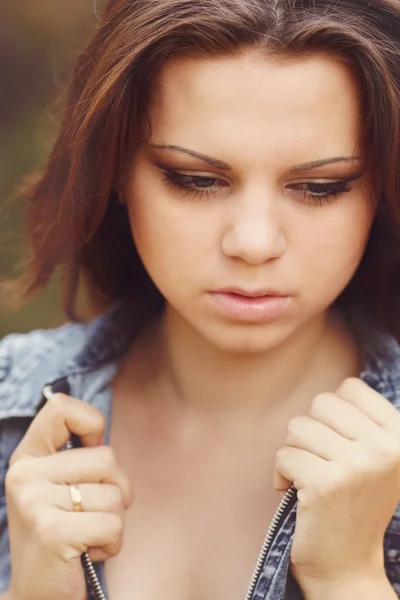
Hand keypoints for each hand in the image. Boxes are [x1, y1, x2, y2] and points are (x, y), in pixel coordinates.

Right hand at [5, 393, 131, 599]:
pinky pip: (112, 523)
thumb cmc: (62, 532)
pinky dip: (112, 543)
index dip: (91, 422)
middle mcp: (24, 475)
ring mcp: (34, 502)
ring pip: (114, 494)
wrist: (38, 593)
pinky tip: (87, 552)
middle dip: (116, 489)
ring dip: (114, 520)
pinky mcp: (51, 532)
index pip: (61, 407)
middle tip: (94, 512)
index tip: (92, 448)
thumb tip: (100, 427)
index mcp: (27, 457)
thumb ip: (75, 455)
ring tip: (87, 534)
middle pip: (106, 456)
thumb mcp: (59, 486)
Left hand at [273, 378, 399, 589]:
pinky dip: (281, 475)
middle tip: (320, 461)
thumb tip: (338, 389)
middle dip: (311, 431)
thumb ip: (363, 421)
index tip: (338, 442)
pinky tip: (296, 493)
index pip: (350, 387)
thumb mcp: (377, 456)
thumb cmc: (355, 502)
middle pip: (321, 403)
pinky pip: (283, 456)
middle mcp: (385, 449)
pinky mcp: (325, 485)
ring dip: (295, 452)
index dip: (333, 413)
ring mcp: (357, 466)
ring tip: (309, 477)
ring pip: (297, 427)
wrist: (349, 566)